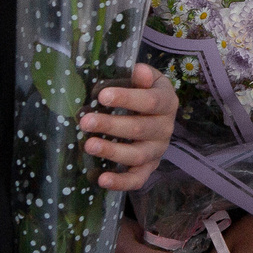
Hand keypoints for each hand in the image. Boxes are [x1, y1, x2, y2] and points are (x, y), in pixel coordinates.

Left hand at [80, 63, 175, 191]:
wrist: (157, 116)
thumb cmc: (144, 93)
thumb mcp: (147, 80)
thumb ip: (143, 76)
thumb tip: (138, 69)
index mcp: (167, 103)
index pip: (150, 101)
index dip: (127, 99)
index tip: (102, 96)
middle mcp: (165, 129)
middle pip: (140, 129)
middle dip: (111, 125)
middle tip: (86, 122)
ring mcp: (157, 150)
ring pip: (137, 155)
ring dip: (112, 151)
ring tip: (89, 146)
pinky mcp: (149, 168)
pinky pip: (138, 179)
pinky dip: (121, 182)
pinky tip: (102, 180)